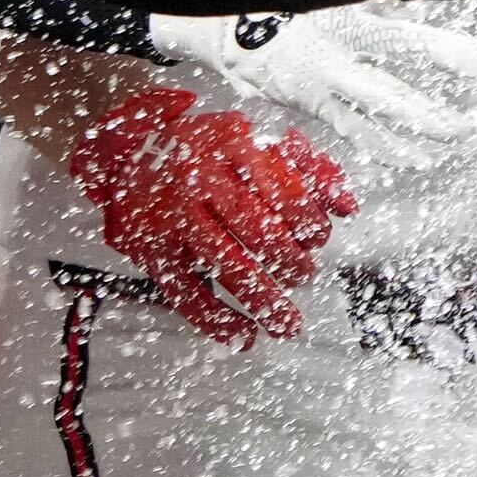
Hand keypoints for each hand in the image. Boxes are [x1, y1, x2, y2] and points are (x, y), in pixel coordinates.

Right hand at [67, 83, 357, 345]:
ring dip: (263, 301)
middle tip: (303, 276)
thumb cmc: (207, 150)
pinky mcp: (149, 249)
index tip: (317, 240)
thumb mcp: (256, 141)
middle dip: (291, 265)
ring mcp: (171, 216)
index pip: (285, 193)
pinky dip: (215, 321)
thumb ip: (309, 169)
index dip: (310, 224)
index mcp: (232, 145)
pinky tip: (240, 335)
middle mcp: (199, 177)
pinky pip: (185, 292)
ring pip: (225, 266)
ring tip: (286, 323)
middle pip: (259, 232)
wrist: (128, 149)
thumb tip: (348, 206)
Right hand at [147, 1, 476, 163]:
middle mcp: (330, 64)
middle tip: (464, 131)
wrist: (225, 26)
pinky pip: (351, 128)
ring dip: (406, 140)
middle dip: (426, 116)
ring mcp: (316, 92)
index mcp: (342, 26)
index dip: (439, 51)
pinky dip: (380, 143)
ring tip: (440, 155)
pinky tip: (409, 156)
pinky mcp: (308, 108)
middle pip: (386, 95)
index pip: (398, 41)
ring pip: (367, 123)